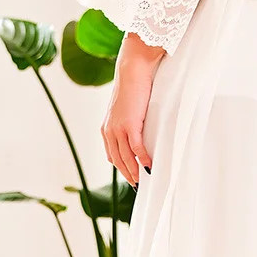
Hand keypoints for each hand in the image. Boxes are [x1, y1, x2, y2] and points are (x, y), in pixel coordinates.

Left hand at [101, 35, 164, 185]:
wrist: (133, 70)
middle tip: (137, 185)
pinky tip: (150, 166)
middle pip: (117, 160)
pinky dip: (143, 159)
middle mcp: (109, 130)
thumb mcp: (127, 109)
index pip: (111, 154)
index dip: (121, 167)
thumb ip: (128, 121)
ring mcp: (118, 129)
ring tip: (143, 180)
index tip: (131, 175)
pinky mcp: (129, 125)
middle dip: (127, 174)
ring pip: (125, 157)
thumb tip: (138, 130)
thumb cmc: (134, 87)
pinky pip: (136, 148)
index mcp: (107, 128)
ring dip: (134, 171)